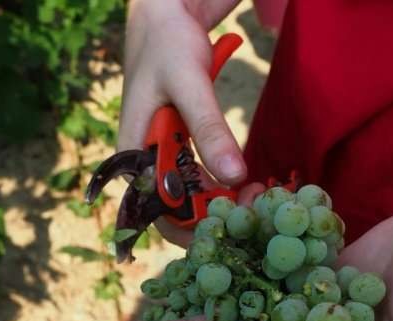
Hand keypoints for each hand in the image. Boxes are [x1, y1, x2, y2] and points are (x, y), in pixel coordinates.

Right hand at [120, 0, 246, 246]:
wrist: (165, 20)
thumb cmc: (168, 47)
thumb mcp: (190, 85)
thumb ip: (210, 130)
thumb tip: (235, 177)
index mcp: (132, 155)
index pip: (158, 212)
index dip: (194, 228)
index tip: (235, 227)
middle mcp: (144, 165)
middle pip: (178, 211)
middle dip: (217, 217)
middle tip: (258, 209)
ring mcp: (162, 159)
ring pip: (191, 198)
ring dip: (224, 203)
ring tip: (259, 196)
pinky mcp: (180, 151)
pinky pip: (200, 179)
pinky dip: (224, 184)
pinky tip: (250, 184)